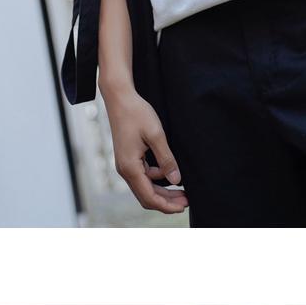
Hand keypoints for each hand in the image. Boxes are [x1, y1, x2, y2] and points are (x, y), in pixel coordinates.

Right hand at [100, 85, 188, 212]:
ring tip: (182, 193)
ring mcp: (125, 167)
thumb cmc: (136, 113)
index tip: (183, 206)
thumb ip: (166, 159)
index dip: (167, 205)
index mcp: (130, 168)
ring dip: (162, 194)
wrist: (119, 98)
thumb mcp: (156, 134)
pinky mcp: (128, 161)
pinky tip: (170, 177)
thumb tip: (177, 180)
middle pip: (147, 198)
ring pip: (145, 189)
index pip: (149, 197)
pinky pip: (143, 178)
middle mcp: (125, 171)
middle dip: (166, 202)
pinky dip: (157, 181)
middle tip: (186, 202)